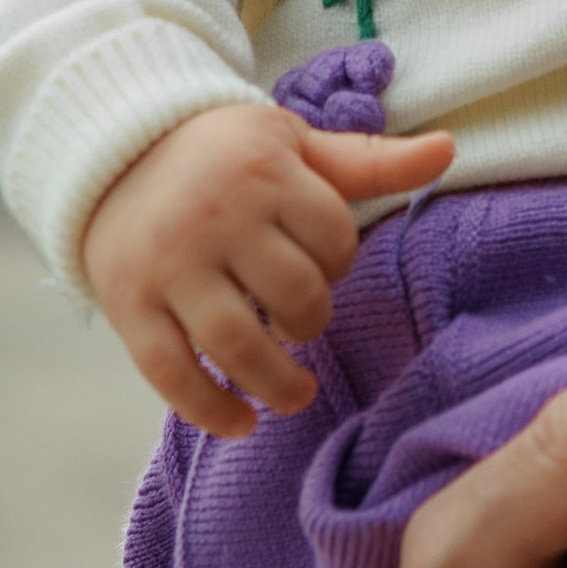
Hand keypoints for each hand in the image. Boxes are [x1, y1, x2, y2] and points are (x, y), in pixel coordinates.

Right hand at [83, 99, 453, 435]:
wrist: (115, 154)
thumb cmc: (226, 156)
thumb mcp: (294, 144)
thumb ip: (370, 159)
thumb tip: (450, 149)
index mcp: (264, 173)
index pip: (332, 236)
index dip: (340, 262)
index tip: (324, 267)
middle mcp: (216, 219)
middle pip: (292, 294)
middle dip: (312, 322)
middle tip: (305, 326)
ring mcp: (168, 265)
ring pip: (236, 342)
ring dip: (276, 384)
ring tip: (293, 395)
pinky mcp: (128, 305)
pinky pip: (171, 372)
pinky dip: (209, 410)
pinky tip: (240, 423)